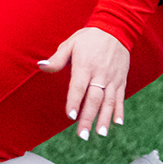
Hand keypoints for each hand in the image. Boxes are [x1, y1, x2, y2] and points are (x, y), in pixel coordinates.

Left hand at [38, 25, 129, 139]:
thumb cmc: (89, 37)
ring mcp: (112, 78)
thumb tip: (41, 66)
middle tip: (82, 135)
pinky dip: (120, 110)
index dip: (75, 102)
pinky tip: (118, 123)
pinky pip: (121, 97)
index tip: (71, 117)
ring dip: (104, 118)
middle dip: (88, 118)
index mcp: (85, 66)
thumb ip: (57, 59)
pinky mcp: (121, 80)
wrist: (115, 28)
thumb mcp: (70, 44)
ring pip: (109, 101)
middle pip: (94, 99)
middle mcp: (100, 74)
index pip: (79, 87)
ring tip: (100, 133)